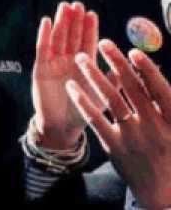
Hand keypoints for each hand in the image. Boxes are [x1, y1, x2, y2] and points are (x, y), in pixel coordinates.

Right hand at [32, 1, 97, 149]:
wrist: (61, 126)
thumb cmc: (83, 112)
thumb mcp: (101, 95)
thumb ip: (111, 79)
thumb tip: (127, 64)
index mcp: (83, 66)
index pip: (87, 42)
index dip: (89, 28)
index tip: (92, 14)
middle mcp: (68, 61)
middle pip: (71, 36)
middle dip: (74, 20)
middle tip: (77, 4)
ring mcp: (53, 63)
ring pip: (58, 38)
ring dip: (61, 22)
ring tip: (64, 7)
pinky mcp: (40, 69)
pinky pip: (42, 49)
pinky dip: (44, 35)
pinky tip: (47, 22)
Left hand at [67, 40, 170, 208]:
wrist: (163, 190)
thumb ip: (167, 101)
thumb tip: (153, 68)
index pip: (161, 91)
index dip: (147, 71)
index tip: (134, 51)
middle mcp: (154, 127)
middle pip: (133, 89)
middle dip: (116, 63)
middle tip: (103, 42)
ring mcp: (133, 138)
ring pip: (111, 100)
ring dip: (94, 76)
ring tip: (81, 58)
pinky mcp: (114, 147)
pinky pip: (95, 120)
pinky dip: (83, 101)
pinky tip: (71, 86)